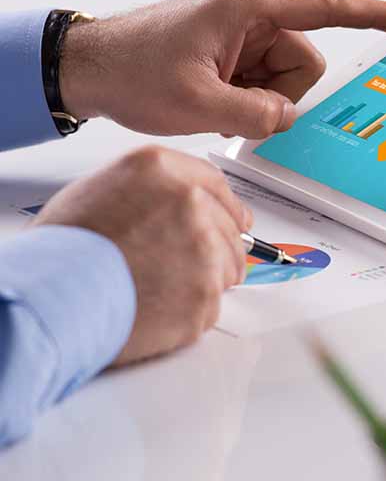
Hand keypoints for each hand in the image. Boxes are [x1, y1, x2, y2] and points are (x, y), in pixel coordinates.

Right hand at [32, 145, 251, 364]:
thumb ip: (153, 190)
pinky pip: (213, 304)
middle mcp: (190, 202)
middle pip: (229, 228)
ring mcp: (203, 248)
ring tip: (162, 289)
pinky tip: (158, 307)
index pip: (216, 184)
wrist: (53, 298)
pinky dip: (192, 310)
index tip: (237, 220)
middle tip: (187, 266)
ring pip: (228, 266)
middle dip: (217, 248)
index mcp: (162, 170)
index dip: (227, 206)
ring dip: (207, 280)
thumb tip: (188, 202)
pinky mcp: (206, 291)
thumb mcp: (101, 190)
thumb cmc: (65, 250)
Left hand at [59, 0, 385, 137]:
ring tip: (217, 105)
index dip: (380, 15)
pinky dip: (248, 102)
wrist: (88, 68)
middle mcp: (252, 16)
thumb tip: (288, 117)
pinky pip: (265, 84)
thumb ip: (258, 115)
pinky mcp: (233, 53)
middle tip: (235, 106)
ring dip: (261, 102)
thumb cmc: (131, 69)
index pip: (330, 9)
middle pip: (306, 63)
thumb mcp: (198, 103)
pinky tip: (215, 104)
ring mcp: (243, 35)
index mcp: (250, 8)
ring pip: (287, 80)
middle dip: (281, 95)